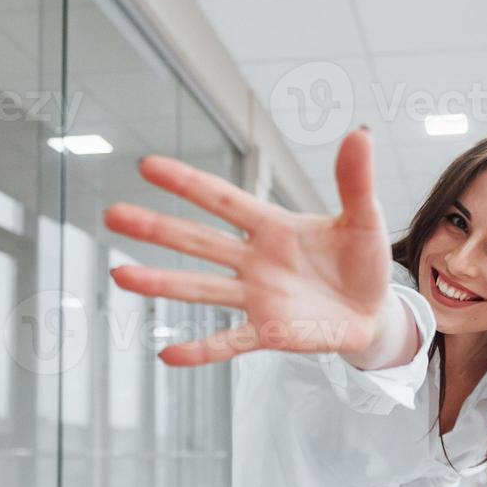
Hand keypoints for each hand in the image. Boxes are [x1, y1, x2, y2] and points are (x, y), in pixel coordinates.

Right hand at [104, 127, 396, 366]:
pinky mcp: (269, 333)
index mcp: (274, 227)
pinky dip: (201, 350)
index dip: (189, 183)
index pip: (224, 200)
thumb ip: (355, 181)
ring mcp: (257, 298)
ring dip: (162, 284)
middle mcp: (255, 260)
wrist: (374, 311)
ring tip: (120, 276)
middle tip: (113, 214)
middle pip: (198, 241)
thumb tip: (360, 132)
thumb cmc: (364, 261)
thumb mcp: (365, 219)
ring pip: (202, 289)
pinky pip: (229, 342)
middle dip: (157, 229)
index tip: (148, 166)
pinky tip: (167, 354)